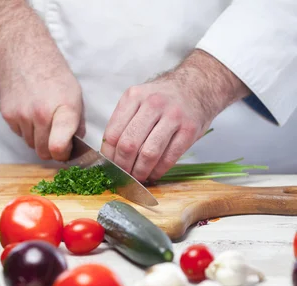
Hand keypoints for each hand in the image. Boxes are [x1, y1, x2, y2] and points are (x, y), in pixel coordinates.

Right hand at [0, 0, 83, 161]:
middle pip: (43, 152)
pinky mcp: (7, 115)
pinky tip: (29, 112)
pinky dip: (25, 129)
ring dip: (36, 138)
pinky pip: (19, 134)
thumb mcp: (74, 95)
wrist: (23, 51)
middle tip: (54, 138)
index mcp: (63, 110)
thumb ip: (77, 123)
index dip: (62, 156)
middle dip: (50, 150)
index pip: (58, 147)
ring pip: (30, 144)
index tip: (65, 151)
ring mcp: (22, 115)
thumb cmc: (53, 73)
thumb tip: (76, 146)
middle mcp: (41, 114)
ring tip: (41, 119)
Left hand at [101, 50, 247, 181]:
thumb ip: (125, 122)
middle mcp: (153, 104)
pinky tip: (153, 173)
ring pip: (148, 154)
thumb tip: (110, 156)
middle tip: (123, 176)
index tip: (110, 166)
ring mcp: (173, 116)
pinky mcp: (189, 130)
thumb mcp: (140, 100)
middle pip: (128, 145)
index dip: (109, 156)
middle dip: (123, 167)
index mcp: (134, 96)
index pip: (113, 134)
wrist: (197, 85)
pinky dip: (158, 171)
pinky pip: (168, 158)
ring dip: (140, 172)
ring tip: (138, 177)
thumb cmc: (164, 99)